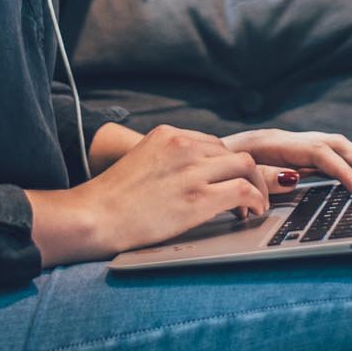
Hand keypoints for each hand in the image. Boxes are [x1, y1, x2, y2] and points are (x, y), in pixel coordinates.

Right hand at [26, 124, 269, 264]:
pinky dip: (255, 200)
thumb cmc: (112, 199)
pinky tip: (251, 212)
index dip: (228, 165)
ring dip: (258, 186)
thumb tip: (193, 175)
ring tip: (255, 206)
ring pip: (246, 166)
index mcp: (168, 134)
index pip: (213, 143)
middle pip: (234, 153)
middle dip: (248, 174)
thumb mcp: (142, 161)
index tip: (233, 180)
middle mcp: (183, 145)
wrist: (94, 216)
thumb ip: (169, 160)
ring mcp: (191, 170)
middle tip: (252, 195)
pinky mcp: (198, 197)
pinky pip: (243, 191)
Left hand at [220, 128, 351, 197]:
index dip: (342, 171)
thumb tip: (293, 178)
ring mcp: (292, 146)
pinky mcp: (293, 155)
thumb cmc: (214, 168)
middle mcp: (288, 140)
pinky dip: (348, 165)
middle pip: (337, 145)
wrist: (197, 158)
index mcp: (275, 143)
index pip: (319, 154)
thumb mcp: (234, 173)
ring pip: (336, 148)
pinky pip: (327, 157)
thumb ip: (262, 176)